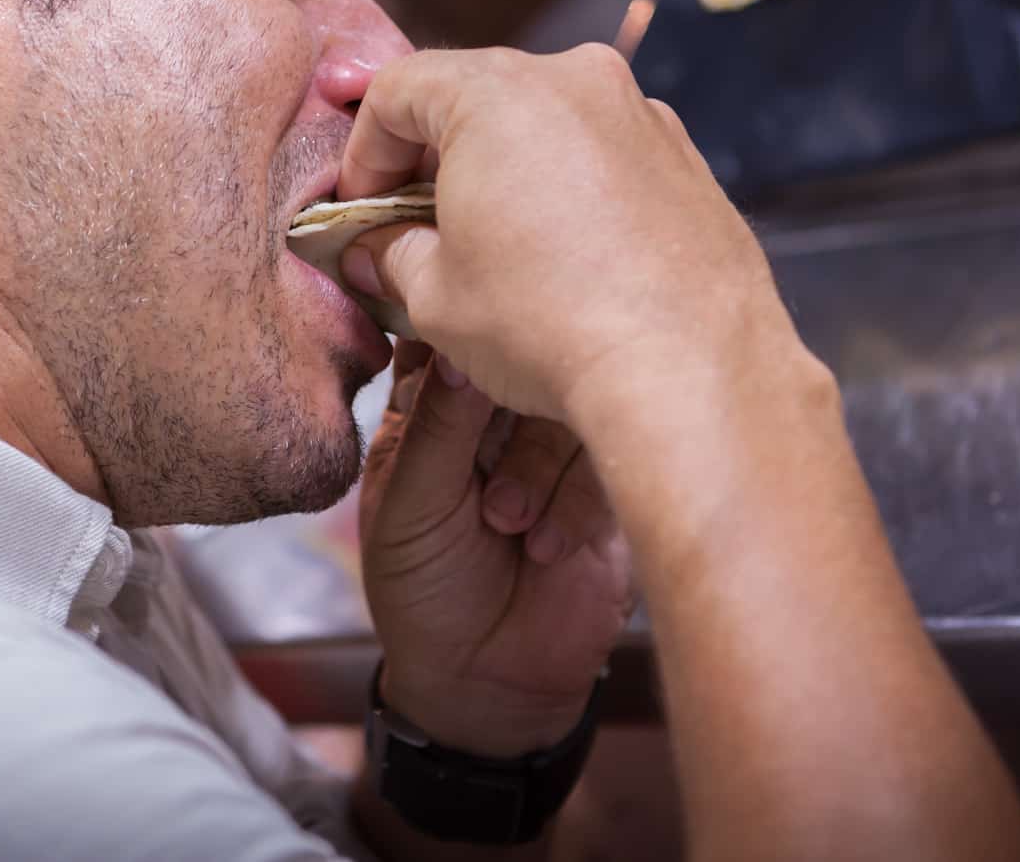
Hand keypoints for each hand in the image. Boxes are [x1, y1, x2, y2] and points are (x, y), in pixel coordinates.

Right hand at [337, 44, 809, 433]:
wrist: (690, 371)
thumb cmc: (549, 326)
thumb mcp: (435, 297)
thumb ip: (391, 256)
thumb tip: (374, 251)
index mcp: (496, 91)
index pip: (397, 91)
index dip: (364, 156)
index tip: (363, 213)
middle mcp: (575, 80)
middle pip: (474, 97)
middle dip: (434, 162)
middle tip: (415, 233)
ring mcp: (641, 116)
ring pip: (545, 126)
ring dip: (506, 176)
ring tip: (493, 254)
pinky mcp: (686, 160)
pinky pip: (604, 159)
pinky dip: (571, 192)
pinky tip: (564, 264)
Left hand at [359, 341, 630, 756]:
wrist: (489, 684)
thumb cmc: (426, 595)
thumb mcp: (409, 509)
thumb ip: (436, 426)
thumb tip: (459, 345)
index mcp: (431, 408)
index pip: (443, 335)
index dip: (453, 335)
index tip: (462, 340)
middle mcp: (496, 415)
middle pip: (515, 356)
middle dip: (503, 409)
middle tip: (483, 473)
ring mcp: (556, 445)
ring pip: (565, 401)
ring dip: (535, 467)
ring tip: (506, 525)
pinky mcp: (607, 481)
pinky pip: (610, 452)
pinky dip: (575, 502)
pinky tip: (547, 548)